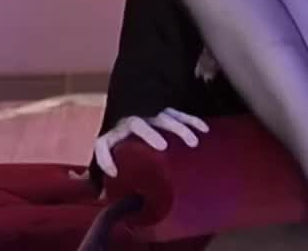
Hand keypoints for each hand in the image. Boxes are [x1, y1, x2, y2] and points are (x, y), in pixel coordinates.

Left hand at [92, 108, 208, 177]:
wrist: (134, 114)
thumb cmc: (125, 145)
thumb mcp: (118, 159)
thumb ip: (111, 177)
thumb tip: (105, 198)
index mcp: (115, 136)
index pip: (103, 143)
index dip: (104, 157)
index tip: (114, 172)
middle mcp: (130, 123)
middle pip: (137, 123)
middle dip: (149, 133)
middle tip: (163, 146)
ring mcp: (149, 114)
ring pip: (163, 116)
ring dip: (178, 127)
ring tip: (192, 142)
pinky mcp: (164, 110)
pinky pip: (178, 113)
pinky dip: (191, 121)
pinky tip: (204, 130)